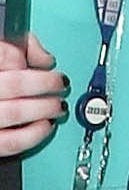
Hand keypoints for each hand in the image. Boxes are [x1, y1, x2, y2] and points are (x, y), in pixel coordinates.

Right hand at [0, 33, 66, 156]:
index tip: (46, 63)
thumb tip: (45, 59)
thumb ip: (18, 47)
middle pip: (15, 84)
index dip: (29, 57)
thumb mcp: (0, 53)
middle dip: (46, 83)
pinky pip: (12, 142)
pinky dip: (35, 134)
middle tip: (61, 84)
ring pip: (16, 113)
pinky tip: (46, 125)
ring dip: (46, 108)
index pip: (5, 55)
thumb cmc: (0, 80)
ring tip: (59, 105)